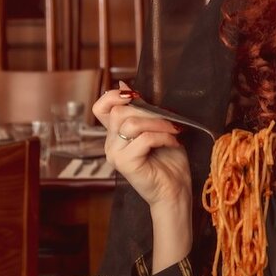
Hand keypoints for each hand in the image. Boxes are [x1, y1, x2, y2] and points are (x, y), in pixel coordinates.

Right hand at [92, 82, 192, 271]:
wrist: (175, 191)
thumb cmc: (169, 161)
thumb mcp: (157, 128)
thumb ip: (142, 110)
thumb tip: (124, 84)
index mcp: (115, 135)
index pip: (101, 108)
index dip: (115, 96)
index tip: (137, 97)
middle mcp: (111, 144)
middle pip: (120, 112)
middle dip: (148, 111)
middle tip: (168, 121)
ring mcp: (115, 155)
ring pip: (131, 123)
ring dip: (158, 123)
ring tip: (173, 131)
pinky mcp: (125, 164)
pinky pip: (143, 139)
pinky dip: (163, 137)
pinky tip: (173, 142)